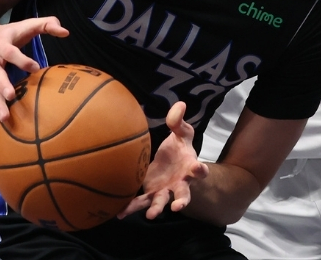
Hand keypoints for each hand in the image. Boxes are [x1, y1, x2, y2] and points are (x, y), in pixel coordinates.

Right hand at [0, 16, 68, 141]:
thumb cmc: (8, 33)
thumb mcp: (26, 24)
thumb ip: (47, 24)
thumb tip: (65, 31)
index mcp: (1, 45)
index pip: (11, 52)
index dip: (22, 59)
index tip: (35, 67)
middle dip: (2, 85)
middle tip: (10, 96)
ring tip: (5, 120)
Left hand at [119, 102, 209, 219]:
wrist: (171, 164)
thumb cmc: (179, 148)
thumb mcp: (182, 133)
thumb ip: (179, 121)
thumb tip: (180, 104)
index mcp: (190, 167)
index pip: (199, 170)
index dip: (200, 170)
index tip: (199, 168)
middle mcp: (180, 183)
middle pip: (183, 194)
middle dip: (182, 200)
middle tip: (178, 206)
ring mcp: (165, 191)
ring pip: (161, 202)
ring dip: (156, 209)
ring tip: (151, 216)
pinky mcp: (150, 193)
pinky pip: (140, 202)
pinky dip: (131, 208)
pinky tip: (120, 213)